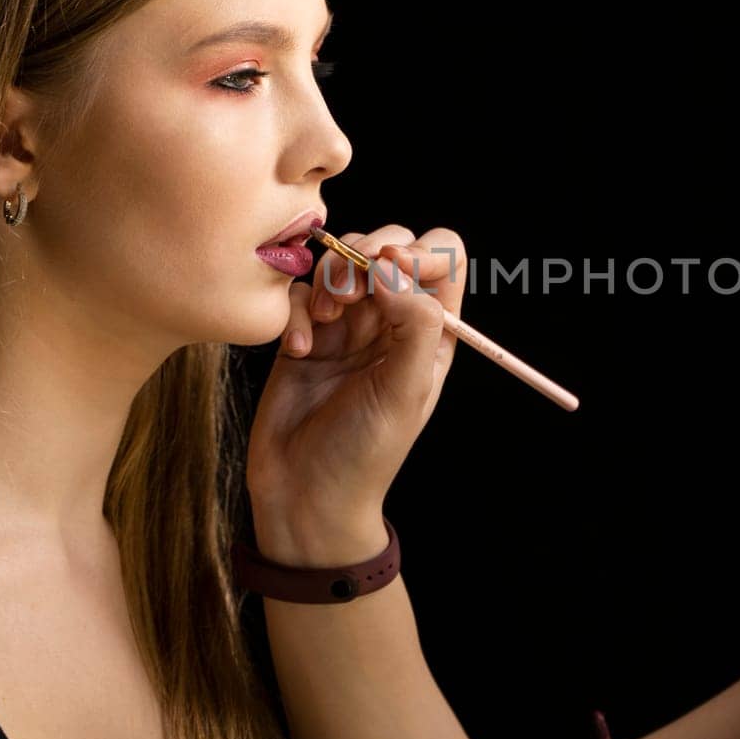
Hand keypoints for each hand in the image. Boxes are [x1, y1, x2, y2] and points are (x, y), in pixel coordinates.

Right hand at [244, 225, 466, 561]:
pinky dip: (296, 308)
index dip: (420, 250)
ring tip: (325, 319)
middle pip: (390, 244)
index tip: (390, 265)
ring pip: (342, 260)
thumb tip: (392, 266)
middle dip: (366, 254)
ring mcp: (347, 324)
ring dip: (330, 277)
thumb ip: (414, 323)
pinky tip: (298, 348)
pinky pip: (299, 291)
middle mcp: (392, 320)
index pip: (444, 259)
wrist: (304, 494)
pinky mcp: (305, 333)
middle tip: (349, 292)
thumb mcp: (405, 391)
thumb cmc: (364, 453)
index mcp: (431, 332)